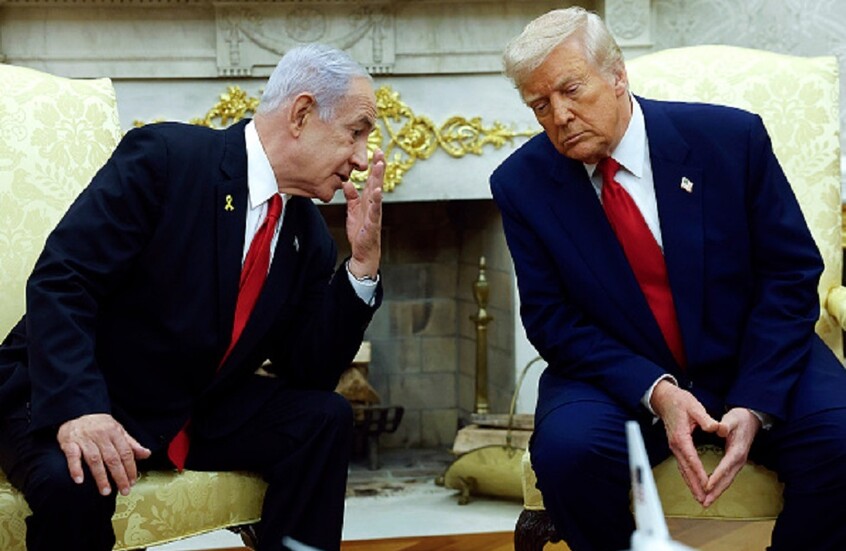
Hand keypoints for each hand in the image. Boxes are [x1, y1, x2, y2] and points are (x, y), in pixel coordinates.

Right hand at [57, 413, 150, 496]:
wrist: (75, 413)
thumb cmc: (99, 425)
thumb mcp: (118, 430)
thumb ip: (131, 444)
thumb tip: (146, 454)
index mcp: (115, 432)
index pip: (126, 453)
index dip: (130, 468)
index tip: (133, 481)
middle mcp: (101, 436)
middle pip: (112, 458)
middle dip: (119, 476)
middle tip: (124, 490)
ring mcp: (85, 439)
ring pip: (95, 460)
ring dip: (101, 477)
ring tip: (105, 491)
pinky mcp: (69, 443)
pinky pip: (73, 457)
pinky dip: (76, 469)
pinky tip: (79, 480)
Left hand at [344, 149, 383, 278]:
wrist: (363, 251)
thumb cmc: (360, 230)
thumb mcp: (352, 210)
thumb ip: (351, 196)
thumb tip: (346, 182)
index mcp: (368, 199)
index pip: (372, 179)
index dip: (374, 165)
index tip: (375, 150)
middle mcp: (373, 203)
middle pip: (376, 181)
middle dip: (379, 166)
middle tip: (380, 151)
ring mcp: (374, 212)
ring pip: (377, 192)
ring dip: (379, 178)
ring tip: (380, 165)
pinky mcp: (373, 222)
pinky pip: (375, 209)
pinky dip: (377, 200)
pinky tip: (378, 191)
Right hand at [650, 380, 719, 504]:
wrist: (664, 399)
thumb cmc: (680, 401)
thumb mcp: (694, 407)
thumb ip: (705, 419)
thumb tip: (715, 427)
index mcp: (681, 437)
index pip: (692, 459)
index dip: (700, 474)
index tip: (708, 485)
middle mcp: (676, 445)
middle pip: (686, 470)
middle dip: (695, 486)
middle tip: (704, 500)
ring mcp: (674, 447)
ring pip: (683, 470)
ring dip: (691, 484)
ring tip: (699, 498)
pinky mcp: (676, 446)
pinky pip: (682, 465)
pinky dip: (688, 477)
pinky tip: (692, 483)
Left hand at [702, 407, 759, 506]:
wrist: (750, 419)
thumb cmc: (739, 418)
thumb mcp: (732, 418)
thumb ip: (725, 425)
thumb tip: (720, 429)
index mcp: (737, 450)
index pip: (725, 466)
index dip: (716, 477)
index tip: (706, 486)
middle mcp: (738, 460)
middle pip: (727, 479)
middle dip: (715, 492)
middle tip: (704, 503)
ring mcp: (738, 463)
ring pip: (727, 481)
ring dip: (717, 492)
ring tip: (705, 502)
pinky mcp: (735, 463)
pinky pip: (726, 478)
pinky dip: (719, 486)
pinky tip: (710, 492)